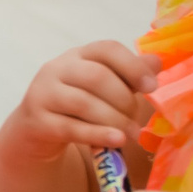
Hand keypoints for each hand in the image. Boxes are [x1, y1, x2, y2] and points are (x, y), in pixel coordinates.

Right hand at [1, 41, 158, 159]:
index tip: (152, 87)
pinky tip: (116, 141)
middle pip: (96, 77)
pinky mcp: (36, 121)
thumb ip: (128, 74)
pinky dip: (98, 134)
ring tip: (131, 135)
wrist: (36, 130)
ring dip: (114, 120)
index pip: (106, 49)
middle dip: (124, 100)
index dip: (132, 66)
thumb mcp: (103, 86)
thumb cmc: (77, 105)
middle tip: (137, 120)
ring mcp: (43, 94)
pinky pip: (71, 127)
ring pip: (83, 103)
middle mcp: (56, 69)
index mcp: (78, 56)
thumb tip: (156, 62)